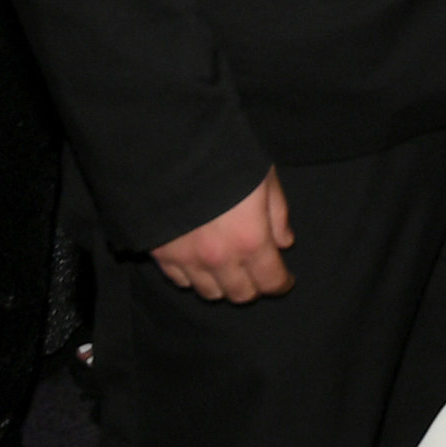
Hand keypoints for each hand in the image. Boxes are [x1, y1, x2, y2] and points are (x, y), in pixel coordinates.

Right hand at [151, 169, 293, 302]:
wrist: (170, 152)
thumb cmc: (226, 160)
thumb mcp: (265, 180)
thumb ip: (278, 215)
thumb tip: (284, 242)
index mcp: (251, 240)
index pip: (270, 280)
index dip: (281, 284)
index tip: (285, 281)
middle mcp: (219, 258)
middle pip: (240, 294)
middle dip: (253, 286)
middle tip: (257, 273)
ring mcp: (187, 260)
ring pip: (209, 292)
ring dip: (222, 284)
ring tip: (228, 269)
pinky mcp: (160, 255)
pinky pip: (180, 281)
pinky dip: (193, 277)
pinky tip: (199, 262)